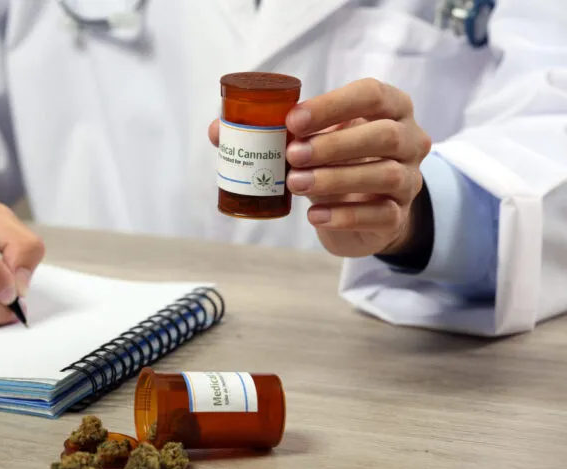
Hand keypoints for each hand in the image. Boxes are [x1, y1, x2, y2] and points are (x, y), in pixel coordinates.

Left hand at [208, 78, 431, 257]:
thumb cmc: (338, 160)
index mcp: (390, 108)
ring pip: (383, 175)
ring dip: (334, 179)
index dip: (331, 106)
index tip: (292, 120)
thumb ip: (274, 132)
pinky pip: (380, 214)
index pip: (370, 94)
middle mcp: (409, 139)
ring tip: (296, 184)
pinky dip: (344, 215)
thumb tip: (218, 130)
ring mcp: (409, 179)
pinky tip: (314, 216)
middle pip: (382, 136)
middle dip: (333, 145)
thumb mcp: (314, 139)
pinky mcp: (398, 215)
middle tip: (291, 156)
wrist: (367, 208)